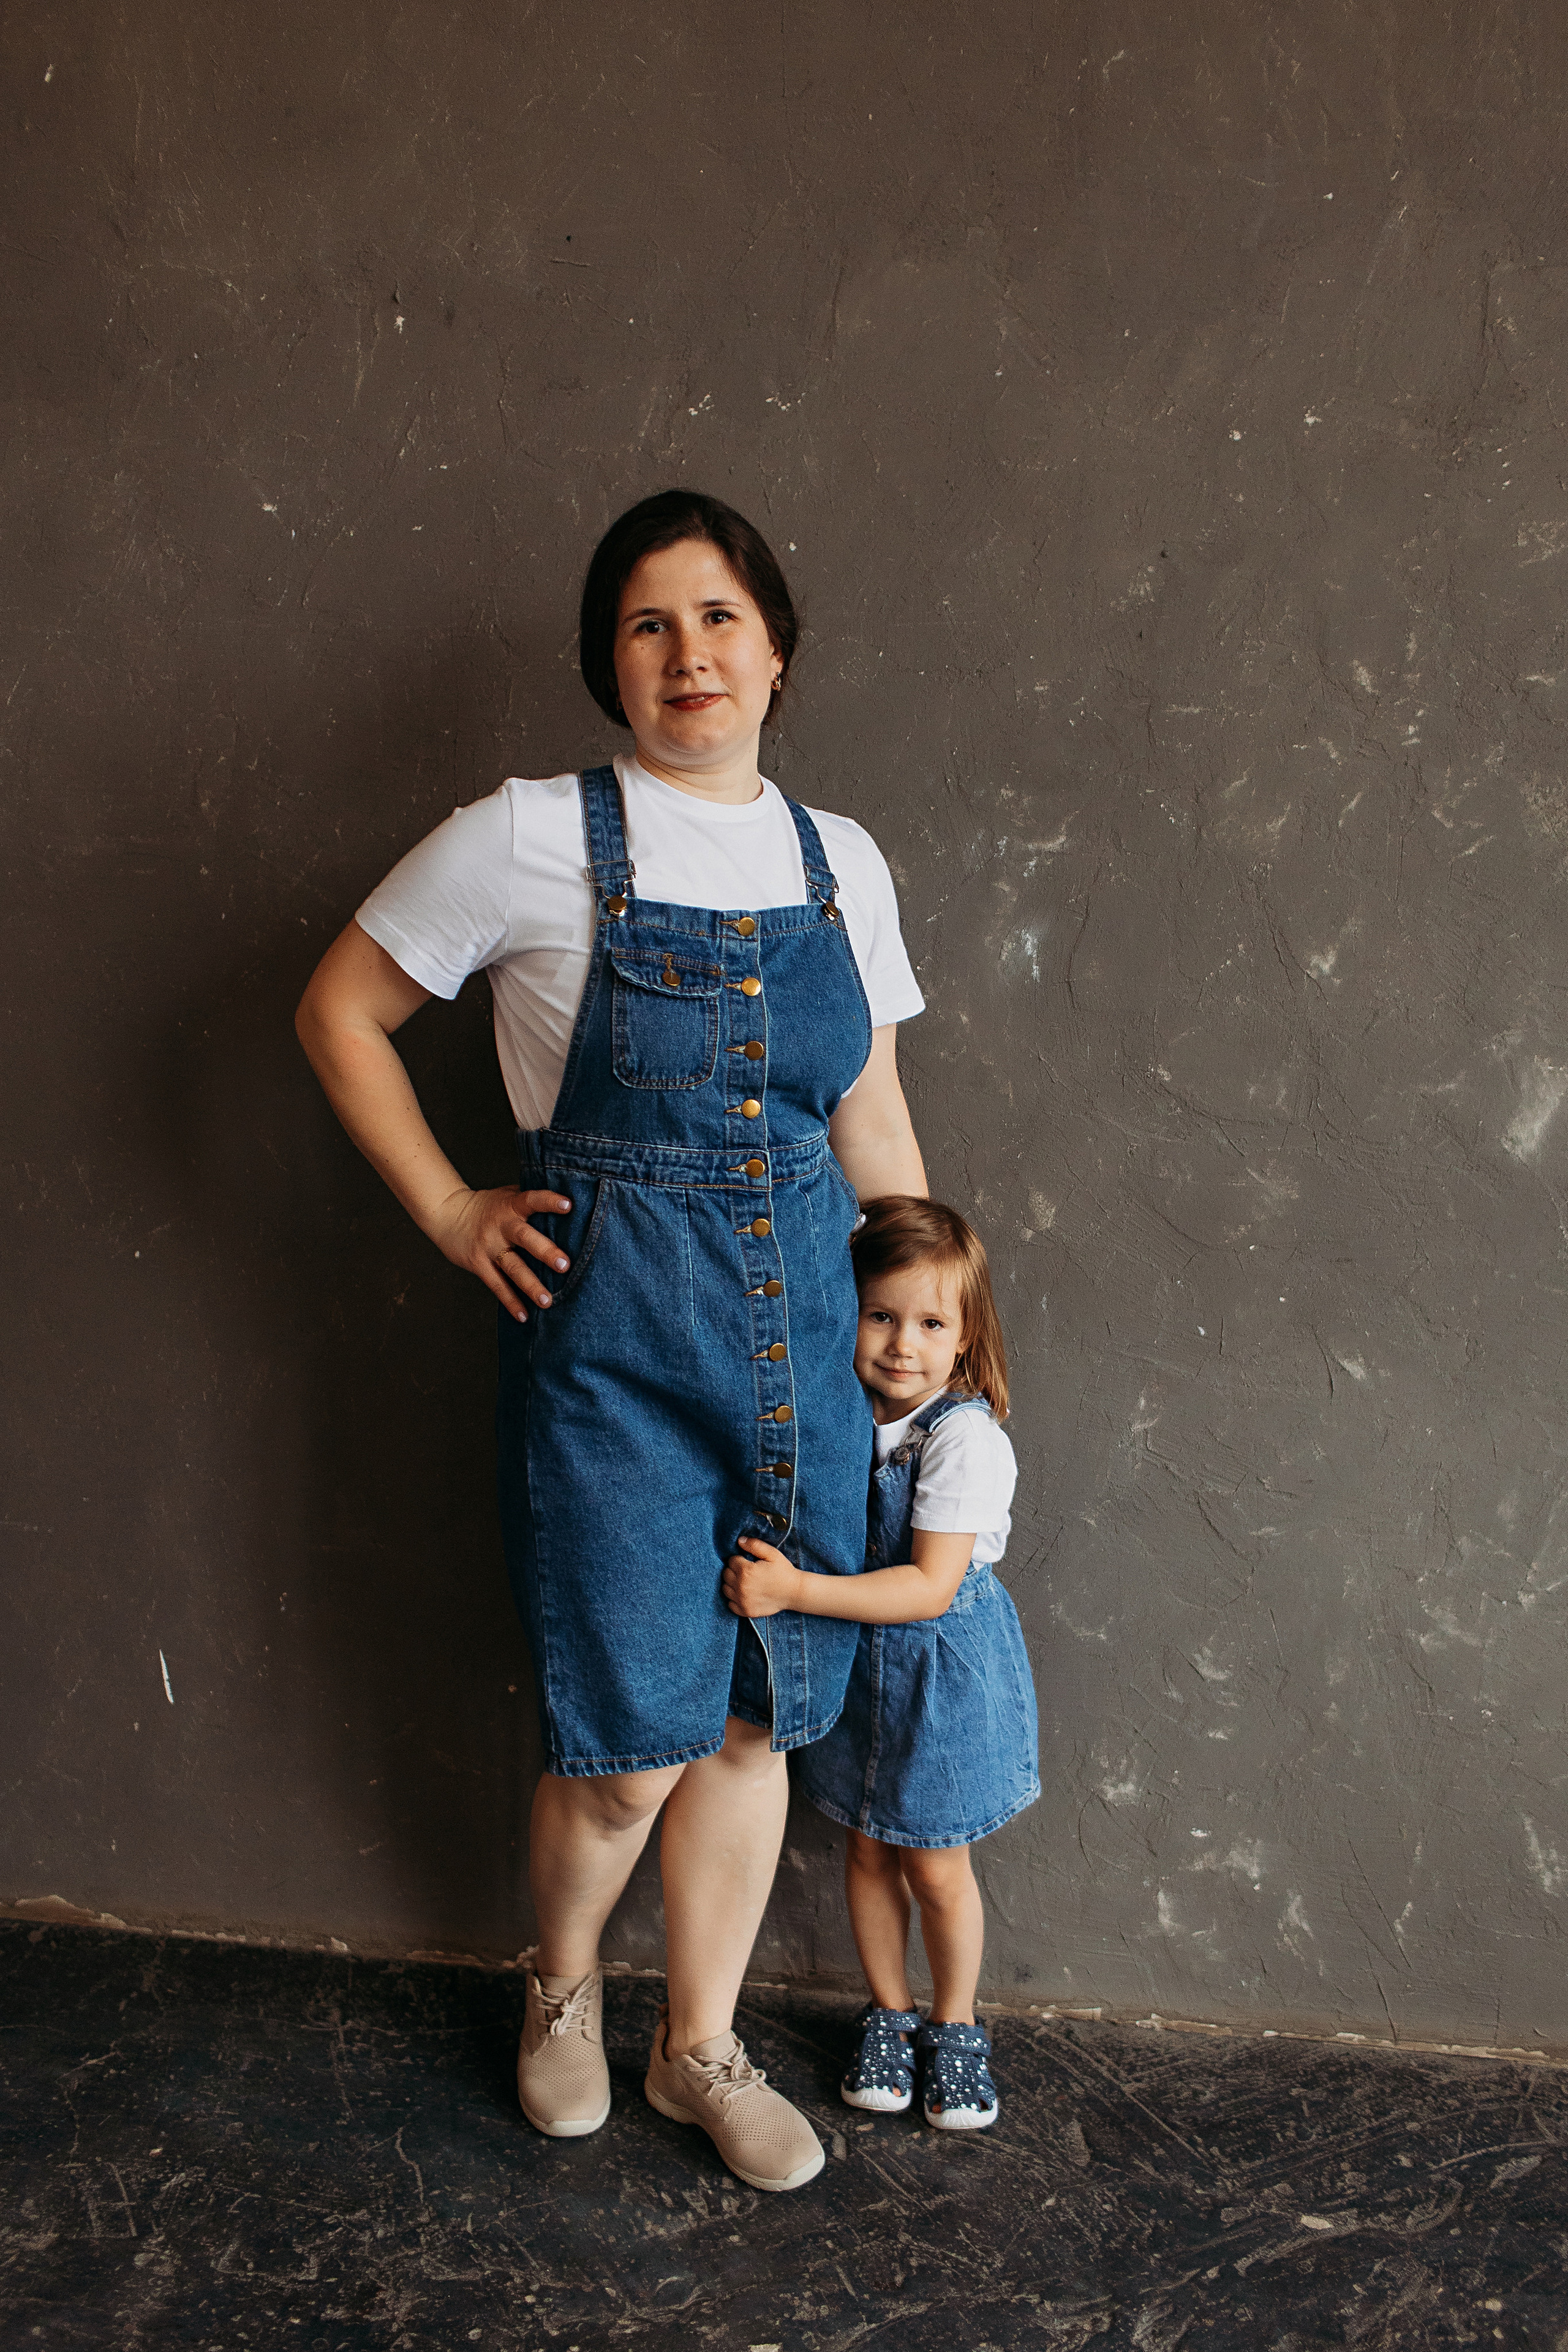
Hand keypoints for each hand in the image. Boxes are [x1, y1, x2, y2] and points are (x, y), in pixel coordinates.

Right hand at [428, 1185, 573, 1319]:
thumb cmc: (488, 1205)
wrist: (446, 1213)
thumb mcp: (507, 1195)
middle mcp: (501, 1226)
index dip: (549, 1201)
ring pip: (512, 1267)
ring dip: (531, 1285)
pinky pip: (497, 1285)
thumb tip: (570, 1202)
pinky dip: (510, 1301)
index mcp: (511, 1205)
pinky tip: (524, 1316)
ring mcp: (489, 1246)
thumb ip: (531, 1201)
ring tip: (547, 1301)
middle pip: (524, 1237)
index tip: (569, 1205)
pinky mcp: (478, 1264)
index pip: (532, 1200)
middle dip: (545, 1251)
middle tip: (564, 1265)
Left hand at [721, 1535, 802, 1618]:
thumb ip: (755, 1545)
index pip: (731, 1561)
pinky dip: (734, 1599)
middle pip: (726, 1574)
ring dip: (732, 1584)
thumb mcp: (772, 1554)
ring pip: (725, 1588)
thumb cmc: (783, 1571)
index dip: (739, 1559)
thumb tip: (740, 1541)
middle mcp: (741, 1587)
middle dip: (734, 1570)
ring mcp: (742, 1601)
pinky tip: (744, 1594)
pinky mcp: (745, 1611)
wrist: (794, 1592)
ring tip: (744, 1582)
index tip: (748, 1561)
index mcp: (746, 1571)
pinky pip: (730, 1604)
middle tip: (746, 1571)